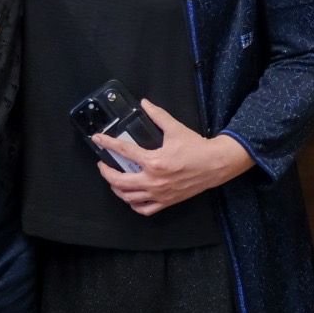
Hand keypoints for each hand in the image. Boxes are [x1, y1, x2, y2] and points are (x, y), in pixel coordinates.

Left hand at [93, 98, 255, 215]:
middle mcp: (153, 180)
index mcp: (154, 161)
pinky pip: (144, 209)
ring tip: (114, 180)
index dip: (107, 143)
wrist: (215, 164)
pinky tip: (131, 197)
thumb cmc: (196, 147)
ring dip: (117, 189)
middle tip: (103, 165)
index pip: (123, 151)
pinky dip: (134, 204)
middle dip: (106, 172)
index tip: (98, 139)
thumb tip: (145, 103)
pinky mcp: (166, 201)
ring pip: (128, 197)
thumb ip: (158, 115)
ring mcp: (159, 193)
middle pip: (119, 181)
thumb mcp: (176, 129)